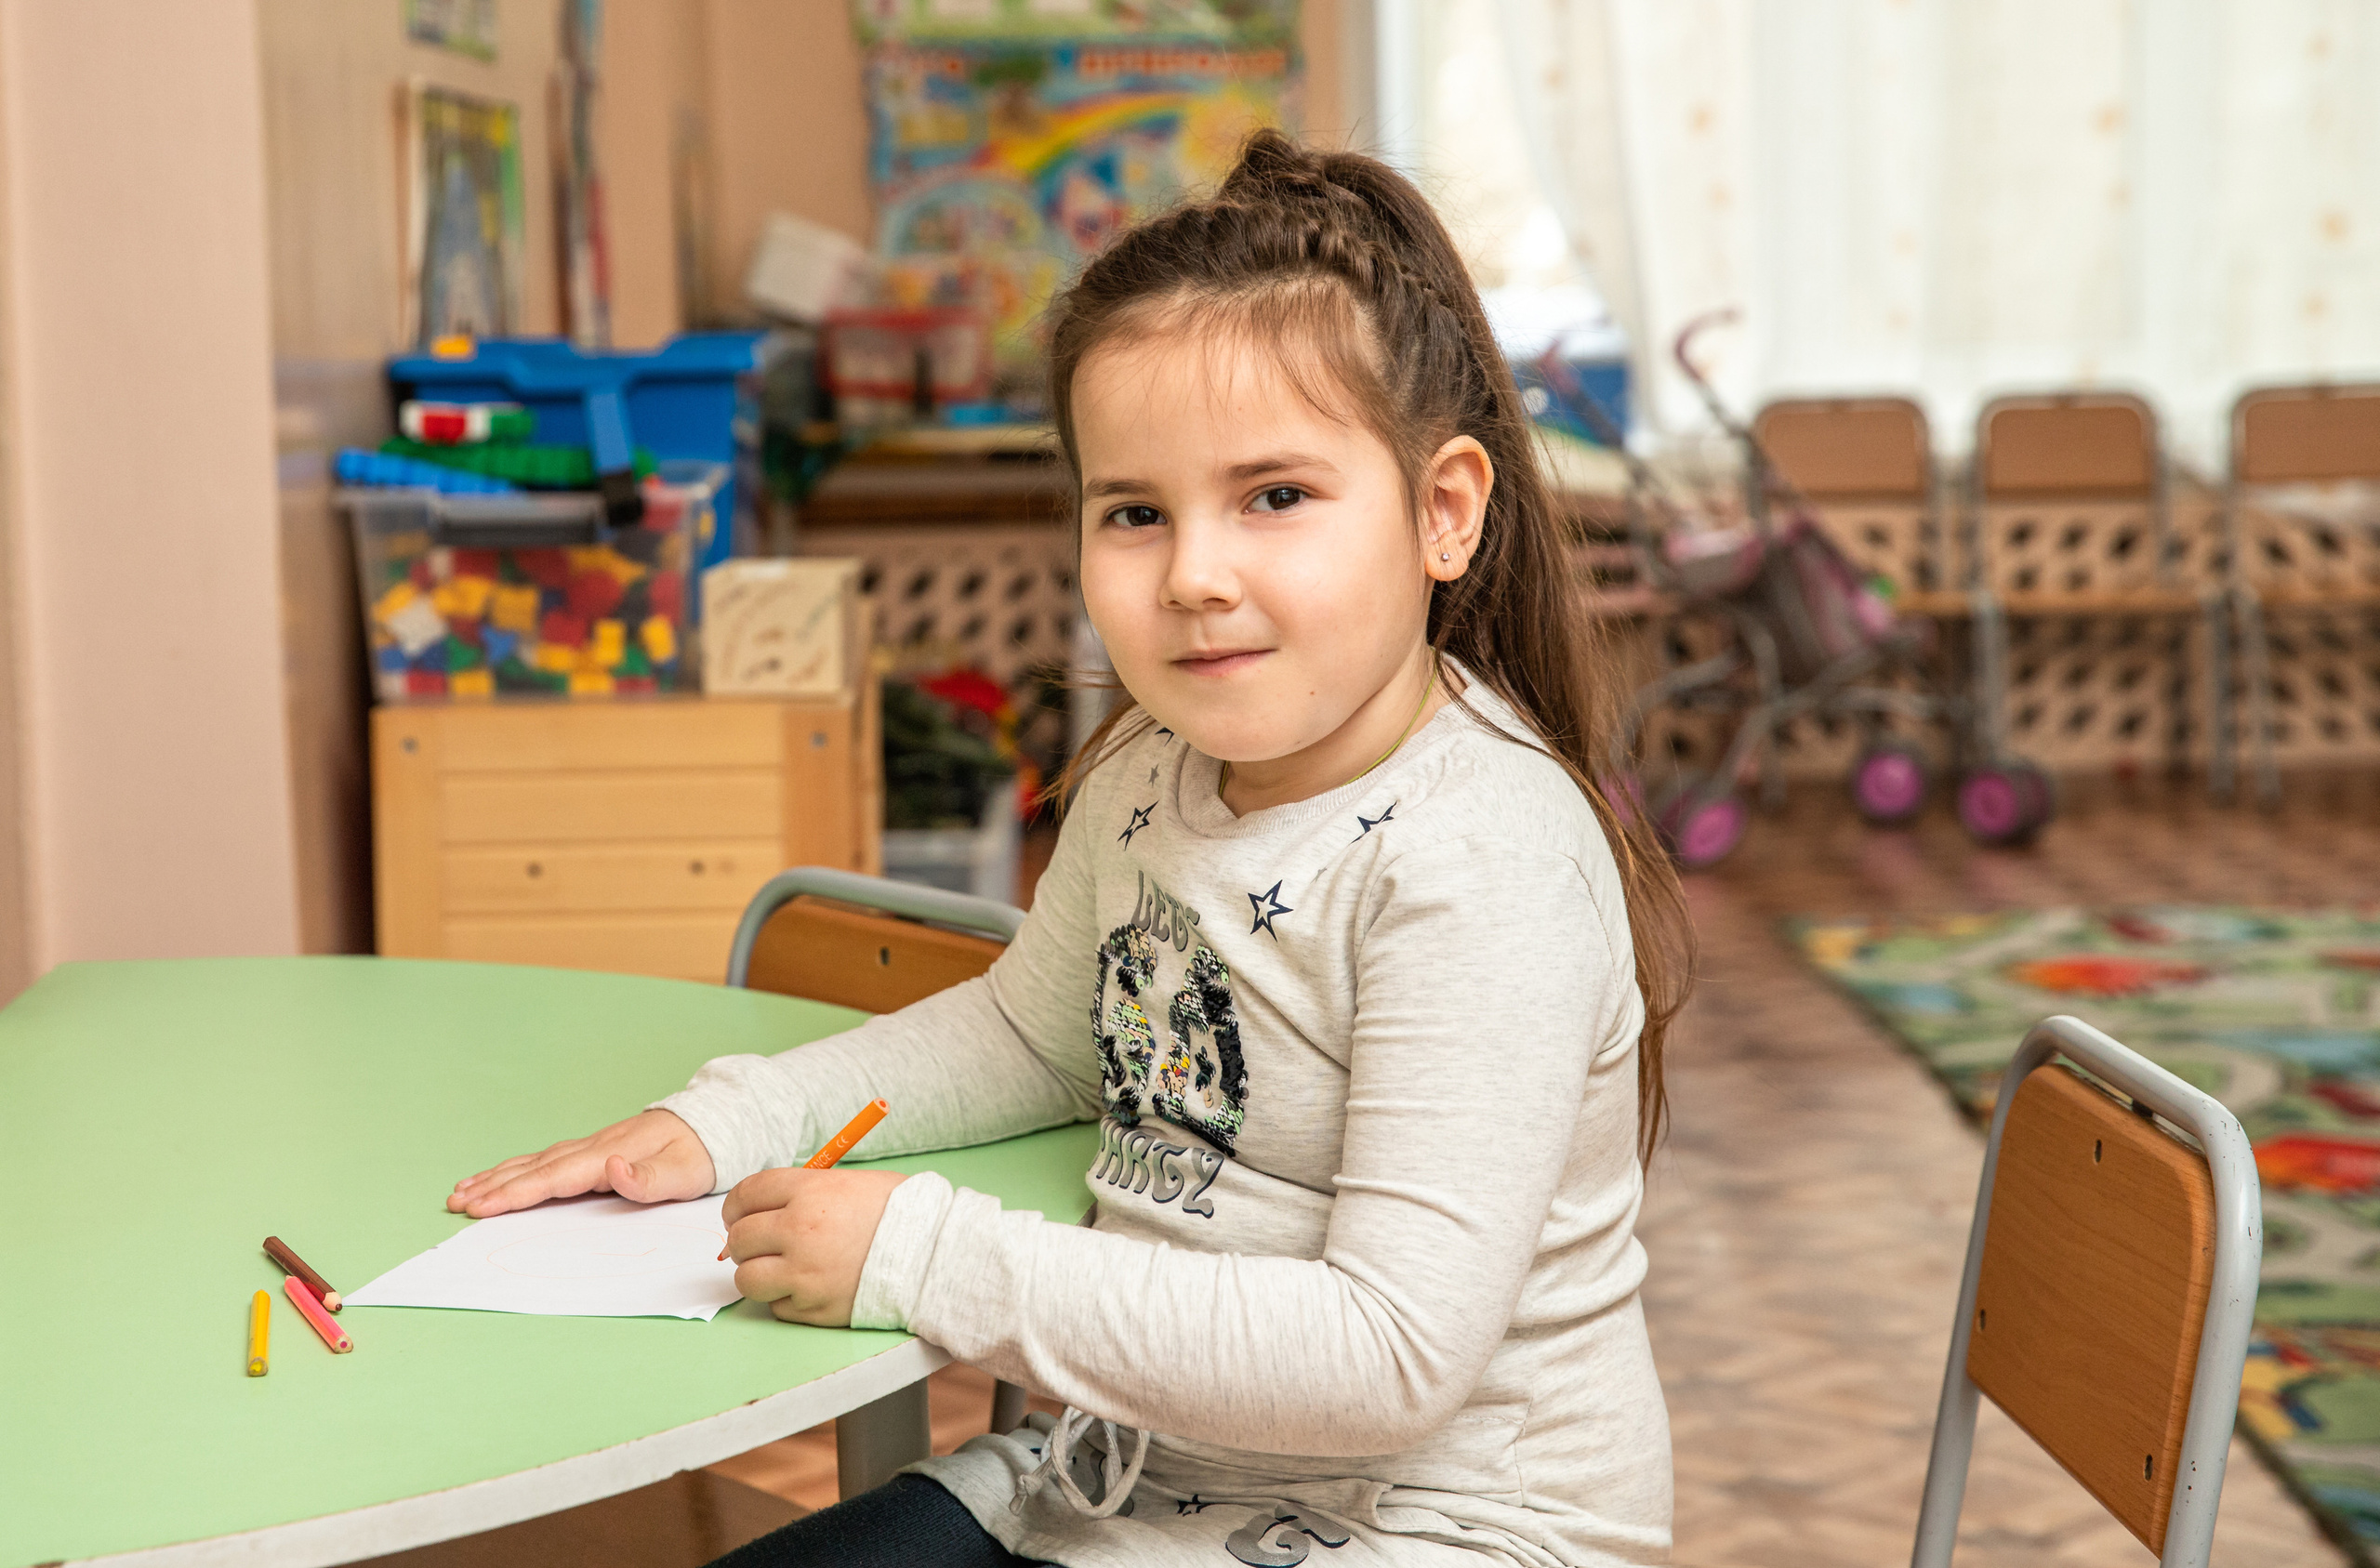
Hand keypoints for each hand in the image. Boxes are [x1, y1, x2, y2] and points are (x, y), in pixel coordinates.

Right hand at [448, 1109, 716, 1216]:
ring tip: (462, 1190)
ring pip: (535, 1163)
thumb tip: (612, 1169)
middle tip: (457, 1202)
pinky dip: (518, 1169)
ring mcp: (591, 1148)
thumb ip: (647, 1179)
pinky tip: (502, 1177)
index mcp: (608, 1156)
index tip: (481, 1205)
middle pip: (535, 1169)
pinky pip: (547, 1161)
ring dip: (498, 1177)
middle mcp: (593, 1149)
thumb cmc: (699, 1155)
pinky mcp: (594, 1151)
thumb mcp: (684, 1174)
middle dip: (494, 1187)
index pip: (553, 1178)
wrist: (713, 1125)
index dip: (516, 1193)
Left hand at [721, 1168, 909, 1325]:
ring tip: (779, 1270)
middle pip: (740, 1238)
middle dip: (744, 1242)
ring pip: (747, 1279)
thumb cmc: (897, 1213)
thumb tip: (764, 1212)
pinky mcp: (814, 1309)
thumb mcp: (849, 1184)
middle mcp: (799, 1231)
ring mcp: (804, 1274)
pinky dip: (787, 1300)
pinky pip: (777, 1307)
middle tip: (759, 1245)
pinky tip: (810, 1287)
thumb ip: (803, 1194)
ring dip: (758, 1274)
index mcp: (809, 1192)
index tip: (738, 1215)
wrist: (934, 1254)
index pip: (746, 1195)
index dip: (736, 1206)